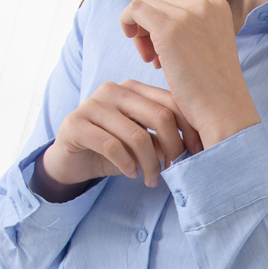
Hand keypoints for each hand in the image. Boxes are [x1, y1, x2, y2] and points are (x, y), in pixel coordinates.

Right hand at [41, 79, 202, 189]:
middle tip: (173, 170)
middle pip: (160, 116)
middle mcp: (113, 90)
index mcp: (134, 88)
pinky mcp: (75, 123)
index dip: (189, 130)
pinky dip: (126, 164)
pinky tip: (130, 174)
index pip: (172, 102)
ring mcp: (92, 104)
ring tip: (151, 179)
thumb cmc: (112, 151)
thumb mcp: (143, 145)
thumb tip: (192, 149)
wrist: (71, 161)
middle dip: (173, 148)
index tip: (196, 154)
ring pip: (137, 135)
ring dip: (149, 164)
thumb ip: (164, 140)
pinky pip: (111, 145)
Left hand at [119, 0, 260, 148]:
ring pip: (145, 3)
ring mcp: (187, 13)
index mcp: (219, 6)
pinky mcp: (168, 27)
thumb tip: (159, 27)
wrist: (224, 111)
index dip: (163, 14)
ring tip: (150, 61)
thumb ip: (192, 32)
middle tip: (152, 55)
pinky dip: (128, 24)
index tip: (163, 45)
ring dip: (140, 30)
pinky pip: (135, 9)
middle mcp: (205, 3)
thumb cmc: (215, 92)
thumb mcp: (208, 50)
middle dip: (150, 23)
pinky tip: (141, 54)